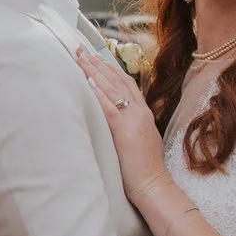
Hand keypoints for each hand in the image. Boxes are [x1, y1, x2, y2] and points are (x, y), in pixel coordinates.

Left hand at [75, 40, 170, 203]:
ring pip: (113, 88)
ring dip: (95, 71)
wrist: (154, 185)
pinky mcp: (125, 131)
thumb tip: (115, 124)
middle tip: (83, 50)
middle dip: (100, 64)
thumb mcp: (139, 142)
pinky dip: (98, 93)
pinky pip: (110, 107)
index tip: (98, 57)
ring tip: (81, 58)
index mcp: (144, 114)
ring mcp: (135, 119)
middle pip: (119, 80)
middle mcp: (141, 112)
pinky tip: (87, 82)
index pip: (127, 84)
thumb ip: (130, 129)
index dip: (112, 69)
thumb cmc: (144, 170)